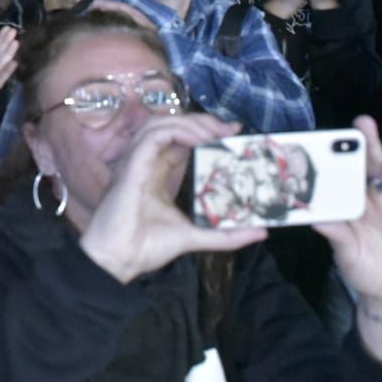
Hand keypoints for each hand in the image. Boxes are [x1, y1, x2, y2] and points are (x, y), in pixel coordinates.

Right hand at [78, 114, 266, 282]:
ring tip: (215, 132)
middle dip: (201, 121)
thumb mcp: (196, 236)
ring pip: (159, 123)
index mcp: (155, 173)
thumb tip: (261, 232)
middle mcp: (145, 162)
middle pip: (170, 125)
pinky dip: (176, 131)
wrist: (120, 259)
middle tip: (228, 129)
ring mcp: (136, 161)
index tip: (233, 133)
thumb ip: (225, 234)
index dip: (205, 131)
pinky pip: (152, 136)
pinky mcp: (131, 165)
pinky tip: (198, 139)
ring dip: (189, 122)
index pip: (180, 140)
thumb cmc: (146, 248)